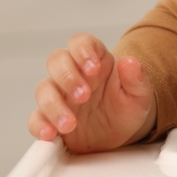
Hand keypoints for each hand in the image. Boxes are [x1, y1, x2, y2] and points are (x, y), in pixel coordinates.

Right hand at [28, 32, 155, 153]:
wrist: (122, 132)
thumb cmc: (128, 106)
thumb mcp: (140, 94)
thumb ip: (137, 78)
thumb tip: (130, 62)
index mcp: (95, 60)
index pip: (81, 42)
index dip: (83, 50)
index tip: (94, 68)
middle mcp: (73, 74)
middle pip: (56, 61)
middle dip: (67, 77)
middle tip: (83, 96)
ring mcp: (60, 96)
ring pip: (43, 90)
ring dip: (53, 105)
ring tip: (70, 124)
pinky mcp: (51, 119)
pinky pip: (35, 118)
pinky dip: (39, 125)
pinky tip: (50, 134)